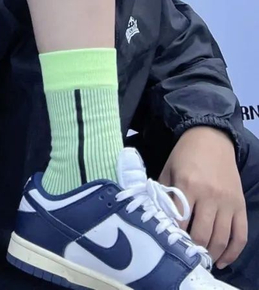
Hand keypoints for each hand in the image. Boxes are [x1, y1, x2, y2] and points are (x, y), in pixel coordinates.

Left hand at [159, 126, 246, 268]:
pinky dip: (233, 252)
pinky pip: (241, 235)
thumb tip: (158, 220)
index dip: (175, 238)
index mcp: (188, 185)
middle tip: (186, 257)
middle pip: (203, 235)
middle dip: (193, 250)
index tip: (169, 246)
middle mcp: (210, 195)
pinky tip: (223, 261)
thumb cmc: (185, 155)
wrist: (211, 138)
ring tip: (202, 261)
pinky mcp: (240, 205)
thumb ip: (163, 194)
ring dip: (212, 255)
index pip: (180, 221)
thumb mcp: (168, 170)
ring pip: (221, 239)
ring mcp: (227, 202)